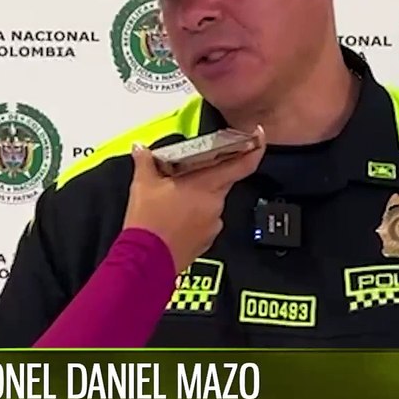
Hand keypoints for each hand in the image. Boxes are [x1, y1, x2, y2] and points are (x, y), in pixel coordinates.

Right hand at [123, 128, 266, 269]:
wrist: (146, 260)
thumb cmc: (149, 223)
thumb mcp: (142, 185)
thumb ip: (145, 162)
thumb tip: (141, 150)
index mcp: (206, 185)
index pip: (242, 164)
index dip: (255, 149)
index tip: (258, 139)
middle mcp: (216, 204)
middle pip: (223, 182)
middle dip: (207, 175)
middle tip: (188, 173)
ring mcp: (213, 224)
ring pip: (212, 202)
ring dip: (199, 198)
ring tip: (174, 199)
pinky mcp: (207, 240)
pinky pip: (207, 221)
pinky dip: (195, 217)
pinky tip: (176, 217)